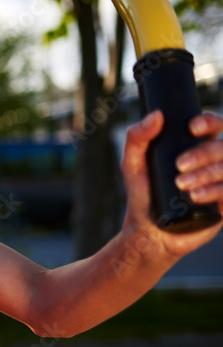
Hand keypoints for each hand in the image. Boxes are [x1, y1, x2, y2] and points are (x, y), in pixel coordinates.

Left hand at [121, 110, 222, 257]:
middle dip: (203, 153)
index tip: (191, 128)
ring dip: (207, 173)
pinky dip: (214, 191)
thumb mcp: (132, 164)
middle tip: (179, 165)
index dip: (209, 122)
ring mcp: (221, 183)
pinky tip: (196, 196)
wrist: (148, 231)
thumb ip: (137, 138)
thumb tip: (156, 115)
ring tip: (182, 185)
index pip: (214, 126)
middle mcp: (213, 163)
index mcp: (196, 147)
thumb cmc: (143, 195)